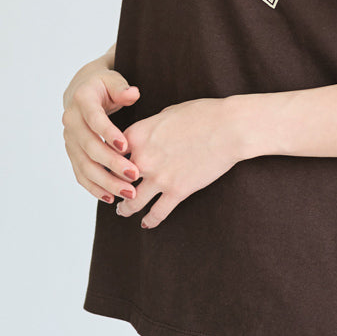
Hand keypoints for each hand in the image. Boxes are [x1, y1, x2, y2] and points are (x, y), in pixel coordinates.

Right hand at [62, 64, 142, 203]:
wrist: (82, 90)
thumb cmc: (104, 85)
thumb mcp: (113, 80)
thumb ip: (122, 87)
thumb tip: (132, 94)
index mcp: (82, 100)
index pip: (94, 119)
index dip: (108, 133)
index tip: (126, 147)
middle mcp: (71, 122)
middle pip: (89, 147)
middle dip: (112, 163)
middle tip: (135, 175)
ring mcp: (70, 140)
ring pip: (85, 165)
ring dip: (106, 181)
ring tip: (127, 192)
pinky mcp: (72, 153)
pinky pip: (80, 174)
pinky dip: (94, 187)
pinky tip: (110, 197)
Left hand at [115, 98, 241, 228]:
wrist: (229, 127)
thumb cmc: (203, 114)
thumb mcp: (168, 112)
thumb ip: (150, 127)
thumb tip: (146, 134)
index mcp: (137, 134)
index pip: (110, 153)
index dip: (107, 160)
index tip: (107, 166)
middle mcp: (142, 158)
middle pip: (114, 180)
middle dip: (111, 187)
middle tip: (110, 192)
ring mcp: (159, 177)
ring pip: (131, 202)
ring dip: (124, 209)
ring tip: (123, 211)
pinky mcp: (177, 191)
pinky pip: (157, 213)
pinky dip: (149, 220)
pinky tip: (146, 223)